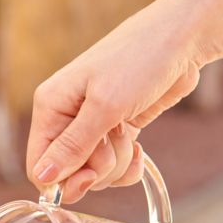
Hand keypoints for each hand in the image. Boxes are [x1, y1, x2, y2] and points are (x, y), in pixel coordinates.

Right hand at [26, 0, 202, 202]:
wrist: (182, 39)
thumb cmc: (139, 59)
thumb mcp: (105, 106)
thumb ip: (73, 146)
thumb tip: (42, 178)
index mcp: (50, 108)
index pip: (40, 167)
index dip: (62, 182)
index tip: (90, 176)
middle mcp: (66, 119)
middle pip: (70, 174)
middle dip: (98, 167)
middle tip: (116, 136)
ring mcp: (92, 127)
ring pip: (95, 174)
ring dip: (118, 162)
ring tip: (128, 129)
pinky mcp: (116, 132)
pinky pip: (115, 168)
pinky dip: (129, 166)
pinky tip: (139, 148)